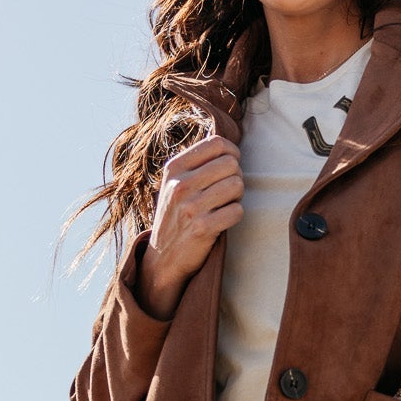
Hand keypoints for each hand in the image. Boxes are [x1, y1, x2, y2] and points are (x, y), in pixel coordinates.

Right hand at [136, 135, 243, 319]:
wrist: (163, 257)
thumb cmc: (176, 215)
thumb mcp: (175, 183)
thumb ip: (196, 163)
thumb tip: (229, 146)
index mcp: (174, 168)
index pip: (216, 143)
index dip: (231, 152)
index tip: (229, 165)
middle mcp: (180, 185)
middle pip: (231, 164)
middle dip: (236, 176)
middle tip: (227, 190)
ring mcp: (190, 207)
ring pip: (237, 185)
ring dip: (237, 196)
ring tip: (225, 204)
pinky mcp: (202, 228)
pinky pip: (237, 211)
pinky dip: (235, 215)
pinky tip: (224, 219)